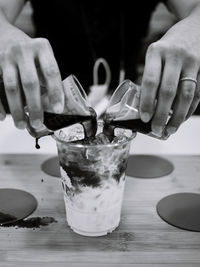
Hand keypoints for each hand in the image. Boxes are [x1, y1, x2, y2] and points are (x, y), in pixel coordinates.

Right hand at [0, 29, 63, 128]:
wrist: (3, 34)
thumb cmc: (28, 52)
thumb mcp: (42, 57)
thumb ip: (47, 77)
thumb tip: (55, 105)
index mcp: (42, 48)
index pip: (51, 72)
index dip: (55, 92)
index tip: (58, 109)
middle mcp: (23, 50)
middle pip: (30, 82)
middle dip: (35, 106)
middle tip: (38, 123)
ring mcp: (6, 57)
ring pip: (11, 87)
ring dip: (17, 109)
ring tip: (22, 125)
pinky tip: (3, 117)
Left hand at [139, 19, 199, 136]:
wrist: (196, 27)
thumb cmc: (170, 46)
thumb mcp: (155, 54)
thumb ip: (152, 75)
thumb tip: (145, 104)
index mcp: (157, 52)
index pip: (151, 81)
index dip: (147, 102)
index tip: (144, 118)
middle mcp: (175, 56)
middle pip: (168, 91)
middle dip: (161, 114)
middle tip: (156, 129)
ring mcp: (192, 62)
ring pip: (185, 95)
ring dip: (177, 116)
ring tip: (169, 129)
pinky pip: (198, 93)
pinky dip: (189, 109)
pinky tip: (181, 118)